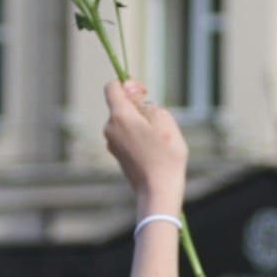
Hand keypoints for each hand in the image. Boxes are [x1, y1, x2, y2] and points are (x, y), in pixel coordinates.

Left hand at [103, 80, 186, 213]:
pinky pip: (127, 137)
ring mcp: (112, 143)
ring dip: (141, 124)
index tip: (144, 93)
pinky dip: (139, 137)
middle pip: (121, 106)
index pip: (112, 87)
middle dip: (139, 107)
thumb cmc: (165, 157)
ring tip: (159, 140)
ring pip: (126, 122)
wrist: (157, 191)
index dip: (128, 84)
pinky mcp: (118, 155)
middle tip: (159, 123)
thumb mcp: (165, 121)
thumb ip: (148, 103)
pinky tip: (153, 151)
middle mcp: (110, 128)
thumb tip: (137, 101)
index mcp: (119, 116)